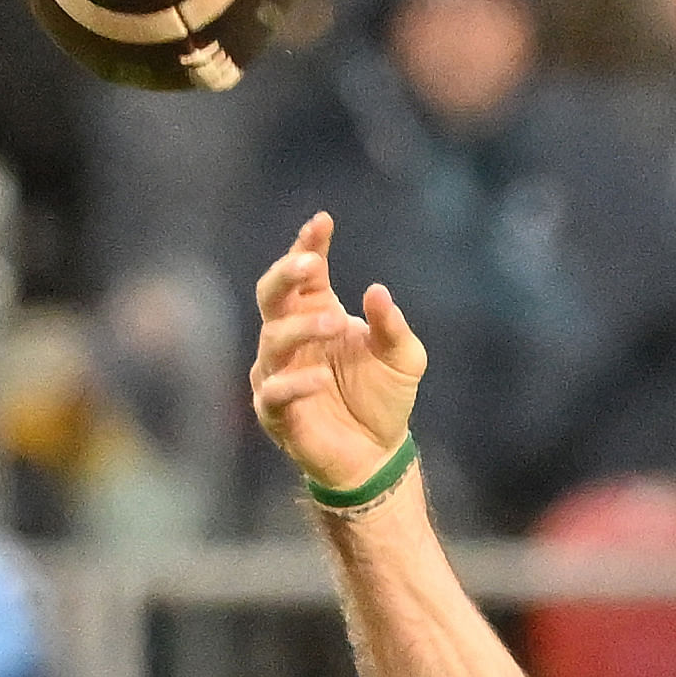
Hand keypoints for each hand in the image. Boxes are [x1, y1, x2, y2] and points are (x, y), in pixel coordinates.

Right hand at [250, 212, 427, 493]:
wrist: (378, 454)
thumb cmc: (384, 398)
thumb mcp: (404, 358)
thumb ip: (392, 325)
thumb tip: (376, 292)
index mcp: (317, 313)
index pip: (305, 272)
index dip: (308, 245)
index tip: (323, 222)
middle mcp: (292, 338)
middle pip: (271, 294)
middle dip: (286, 273)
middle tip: (312, 263)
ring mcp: (278, 373)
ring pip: (272, 339)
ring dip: (301, 327)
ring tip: (334, 322)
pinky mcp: (276, 413)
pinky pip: (274, 393)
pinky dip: (293, 383)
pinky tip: (318, 379)